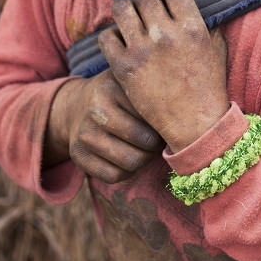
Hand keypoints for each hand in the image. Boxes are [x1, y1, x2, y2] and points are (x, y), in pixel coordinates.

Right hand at [45, 70, 163, 183]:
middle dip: (155, 144)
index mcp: (114, 88)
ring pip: (131, 163)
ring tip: (142, 148)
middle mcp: (97, 110)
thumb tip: (185, 121)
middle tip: (155, 139)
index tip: (166, 121)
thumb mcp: (132, 84)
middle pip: (146, 142)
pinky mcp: (78, 155)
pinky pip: (114, 176)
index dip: (166, 123)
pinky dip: (126, 172)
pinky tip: (126, 157)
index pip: (154, 116)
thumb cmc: (117, 96)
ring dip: (143, 159)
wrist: (75, 106)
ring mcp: (85, 134)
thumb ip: (155, 94)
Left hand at [98, 0, 229, 152]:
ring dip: (125, 12)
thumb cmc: (209, 85)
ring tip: (130, 21)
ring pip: (121, 8)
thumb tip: (190, 2)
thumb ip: (204, 22)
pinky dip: (112, 37)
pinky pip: (106, 36)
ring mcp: (142, 51)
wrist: (195, 125)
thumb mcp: (216, 47)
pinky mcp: (124, 68)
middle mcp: (165, 34)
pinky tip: (121, 44)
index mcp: (192, 26)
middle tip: (147, 10)